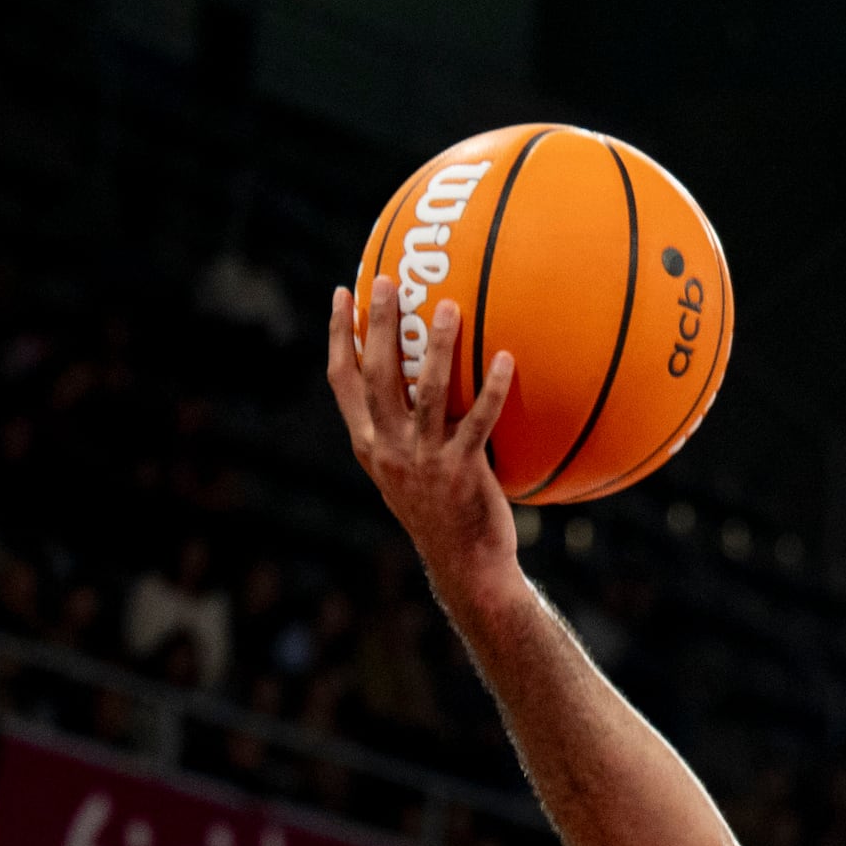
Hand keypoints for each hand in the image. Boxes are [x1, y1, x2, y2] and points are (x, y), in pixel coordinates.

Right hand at [329, 277, 526, 605]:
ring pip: (426, 392)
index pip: (343, 381)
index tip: (341, 295)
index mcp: (369, 444)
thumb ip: (405, 430)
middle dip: (378, 324)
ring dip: (436, 347)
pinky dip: (491, 389)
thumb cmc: (442, 513)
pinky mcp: (461, 472)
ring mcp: (424, 460)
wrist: (465, 565)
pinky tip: (506, 358)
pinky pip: (478, 422)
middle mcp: (389, 449)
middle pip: (377, 374)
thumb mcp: (408, 472)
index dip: (338, 336)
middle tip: (388, 280)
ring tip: (449, 307)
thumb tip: (421, 379)